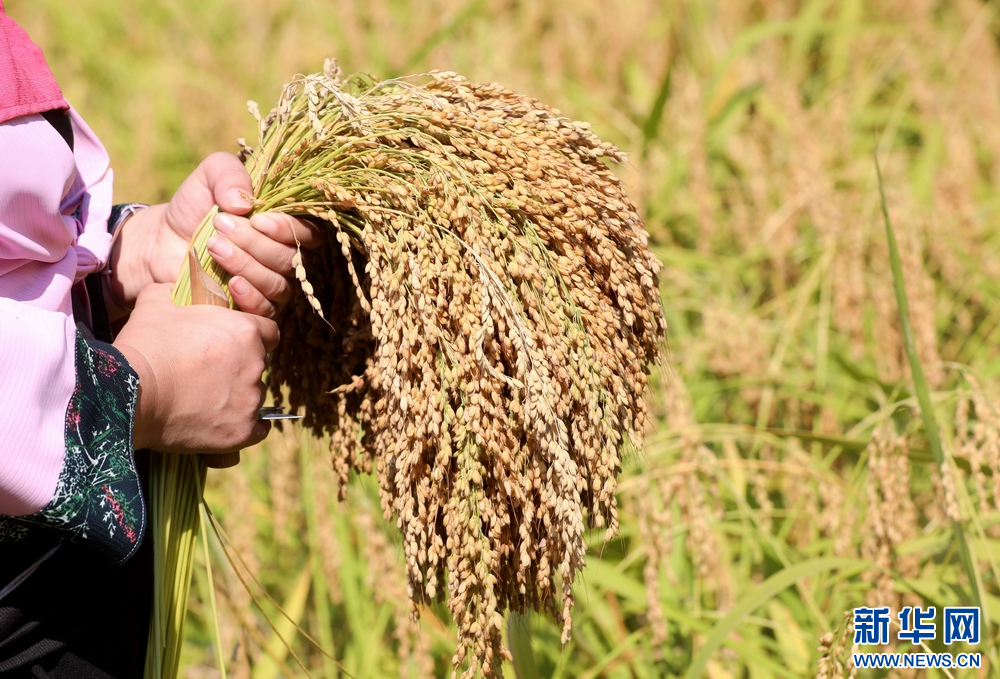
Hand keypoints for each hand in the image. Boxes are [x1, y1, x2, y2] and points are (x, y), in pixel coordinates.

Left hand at [108, 152, 321, 318]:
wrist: (161, 242)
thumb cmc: (193, 208)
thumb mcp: (208, 177)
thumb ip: (228, 174)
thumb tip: (243, 203)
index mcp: (282, 227)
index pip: (309, 233)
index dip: (288, 229)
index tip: (257, 219)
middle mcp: (282, 257)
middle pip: (289, 259)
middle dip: (255, 244)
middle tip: (220, 228)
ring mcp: (268, 284)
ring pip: (278, 284)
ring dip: (247, 265)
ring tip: (213, 248)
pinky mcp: (250, 307)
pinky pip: (266, 310)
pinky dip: (251, 297)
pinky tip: (230, 283)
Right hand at [113, 283, 279, 453]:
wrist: (130, 394)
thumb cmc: (145, 346)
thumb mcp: (156, 302)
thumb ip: (175, 290)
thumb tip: (176, 287)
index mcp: (245, 330)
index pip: (268, 331)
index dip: (253, 336)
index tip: (235, 343)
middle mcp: (255, 364)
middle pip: (259, 364)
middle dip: (241, 365)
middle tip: (212, 372)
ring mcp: (250, 400)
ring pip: (253, 395)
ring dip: (238, 395)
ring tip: (205, 399)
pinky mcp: (241, 431)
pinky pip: (256, 429)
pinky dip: (244, 425)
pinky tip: (226, 421)